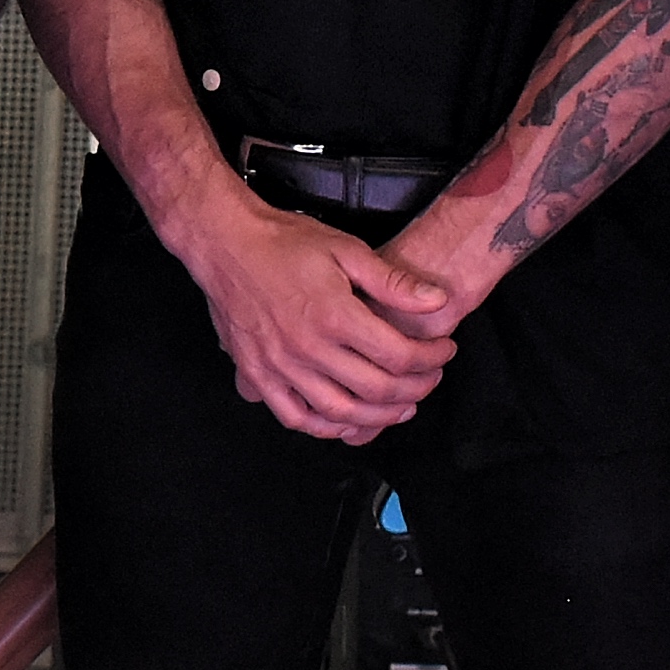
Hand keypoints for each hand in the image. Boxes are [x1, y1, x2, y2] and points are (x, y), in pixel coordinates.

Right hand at [181, 184, 457, 441]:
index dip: (431, 358)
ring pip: (341, 411)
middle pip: (377, 389)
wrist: (226, 242)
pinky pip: (295, 416)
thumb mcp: (346, 250)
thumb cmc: (283, 242)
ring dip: (380, 416)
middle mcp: (309, 347)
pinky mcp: (258, 372)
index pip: (400, 355)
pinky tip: (345, 421)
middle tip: (429, 377)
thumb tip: (436, 300)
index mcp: (335, 316)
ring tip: (400, 406)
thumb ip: (393, 281)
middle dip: (416, 388)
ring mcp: (281, 365)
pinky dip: (324, 427)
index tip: (443, 350)